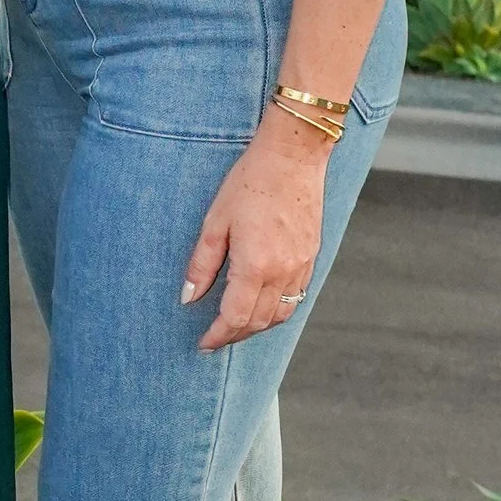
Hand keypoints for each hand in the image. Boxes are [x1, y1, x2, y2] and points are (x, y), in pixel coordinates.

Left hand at [180, 115, 331, 351]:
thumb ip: (202, 264)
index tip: (203, 344)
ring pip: (280, 314)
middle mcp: (283, 272)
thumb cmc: (251, 182)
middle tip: (215, 338)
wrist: (293, 157)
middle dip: (235, 335)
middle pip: (258, 322)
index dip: (218, 336)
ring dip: (257, 327)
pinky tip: (262, 305)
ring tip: (235, 327)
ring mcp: (301, 266)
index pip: (235, 317)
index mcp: (256, 265)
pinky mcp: (312, 257)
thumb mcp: (215, 222)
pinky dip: (277, 310)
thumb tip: (188, 297)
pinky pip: (296, 298)